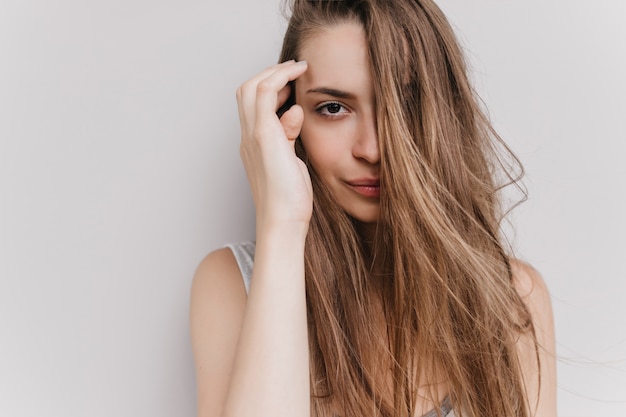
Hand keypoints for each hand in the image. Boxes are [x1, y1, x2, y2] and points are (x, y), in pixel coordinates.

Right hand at [236, 60, 311, 232]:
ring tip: (297, 69)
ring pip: (251, 86)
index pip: (251, 104)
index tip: (293, 83)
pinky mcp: (264, 136)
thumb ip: (290, 136)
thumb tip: (296, 111)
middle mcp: (247, 137)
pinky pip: (265, 92)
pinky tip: (299, 76)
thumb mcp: (292, 162)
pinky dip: (280, 78)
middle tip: (294, 70)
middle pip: (246, 90)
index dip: (270, 87)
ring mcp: (252, 135)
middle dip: (269, 74)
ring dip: (274, 72)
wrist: (283, 222)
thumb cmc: (290, 201)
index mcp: (252, 144)